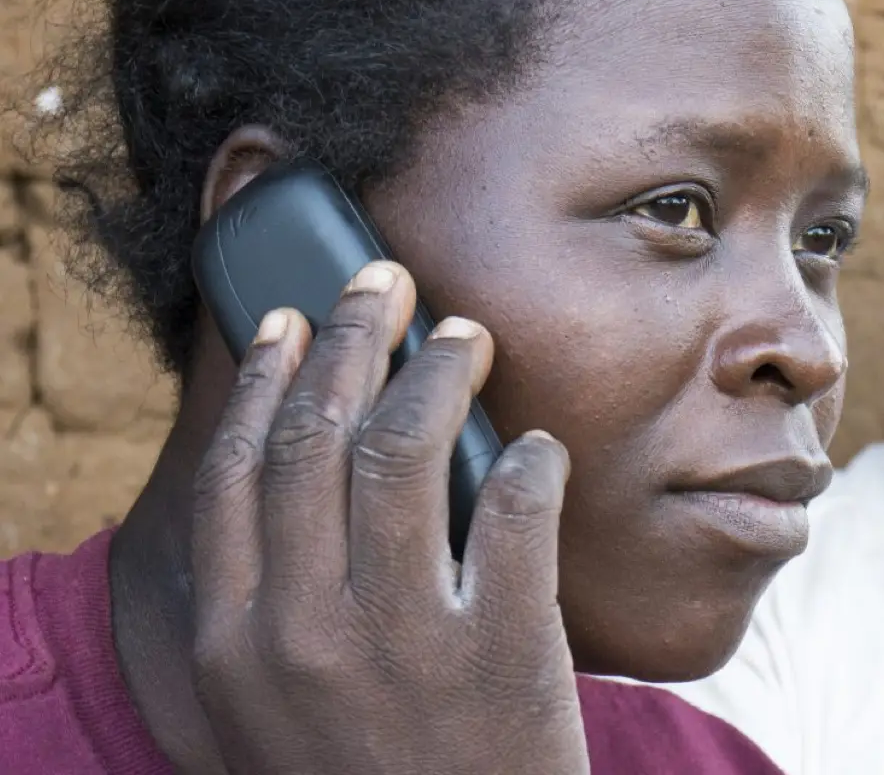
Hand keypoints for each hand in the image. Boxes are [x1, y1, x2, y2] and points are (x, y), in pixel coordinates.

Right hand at [188, 261, 587, 773]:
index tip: (289, 320)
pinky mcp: (503, 651)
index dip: (264, 378)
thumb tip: (302, 467)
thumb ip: (271, 602)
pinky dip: (531, 462)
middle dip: (351, 338)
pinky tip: (538, 446)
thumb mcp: (274, 708)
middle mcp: (305, 630)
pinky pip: (517, 512)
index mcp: (237, 642)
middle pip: (316, 436)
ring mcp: (405, 640)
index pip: (236, 471)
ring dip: (439, 372)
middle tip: (385, 285)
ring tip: (466, 335)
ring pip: (406, 451)